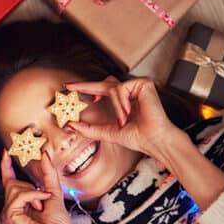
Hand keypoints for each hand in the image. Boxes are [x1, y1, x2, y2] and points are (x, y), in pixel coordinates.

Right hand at [0, 151, 78, 223]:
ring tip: (41, 207)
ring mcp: (9, 212)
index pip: (10, 181)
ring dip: (34, 194)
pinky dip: (33, 197)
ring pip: (15, 187)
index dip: (6, 167)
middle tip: (43, 202)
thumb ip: (48, 173)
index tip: (5, 153)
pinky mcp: (9, 215)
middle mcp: (12, 208)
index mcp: (21, 203)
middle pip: (13, 183)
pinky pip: (18, 195)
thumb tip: (45, 154)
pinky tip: (39, 206)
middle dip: (31, 188)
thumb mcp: (53, 193)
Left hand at [65, 76, 183, 157]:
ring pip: (112, 87)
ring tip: (124, 119)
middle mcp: (130, 91)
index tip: (70, 87)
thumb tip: (71, 125)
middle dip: (85, 85)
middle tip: (69, 86)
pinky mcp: (143, 83)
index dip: (86, 88)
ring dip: (115, 106)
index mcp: (124, 100)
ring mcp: (137, 86)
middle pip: (104, 82)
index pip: (102, 90)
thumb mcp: (107, 132)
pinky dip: (121, 101)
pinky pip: (121, 88)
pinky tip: (130, 111)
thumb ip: (89, 128)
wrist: (154, 141)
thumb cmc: (138, 137)